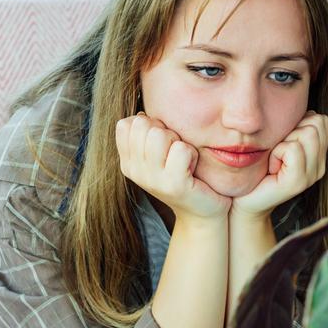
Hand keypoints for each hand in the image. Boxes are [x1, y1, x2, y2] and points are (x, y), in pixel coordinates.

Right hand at [116, 113, 230, 222]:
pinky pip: (181, 149)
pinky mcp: (174, 185)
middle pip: (143, 125)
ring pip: (160, 135)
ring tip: (183, 159)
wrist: (202, 212)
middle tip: (175, 152)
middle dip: (165, 131)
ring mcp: (153, 180)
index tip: (162, 143)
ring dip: (178, 141)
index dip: (148, 124)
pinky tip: (192, 167)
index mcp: (128, 163)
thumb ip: (146, 135)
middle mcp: (135, 172)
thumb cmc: (184, 176)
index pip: (125, 124)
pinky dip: (192, 153)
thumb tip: (142, 115)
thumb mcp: (159, 155)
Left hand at [231, 112, 327, 221]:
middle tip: (277, 153)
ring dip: (283, 142)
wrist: (243, 201)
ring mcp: (312, 175)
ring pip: (307, 133)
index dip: (299, 123)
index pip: (321, 120)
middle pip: (316, 122)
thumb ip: (294, 128)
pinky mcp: (298, 182)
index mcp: (318, 155)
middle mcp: (320, 166)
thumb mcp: (278, 143)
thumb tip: (306, 111)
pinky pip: (292, 149)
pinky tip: (271, 168)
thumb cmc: (257, 169)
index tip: (282, 143)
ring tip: (274, 160)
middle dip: (292, 130)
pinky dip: (277, 153)